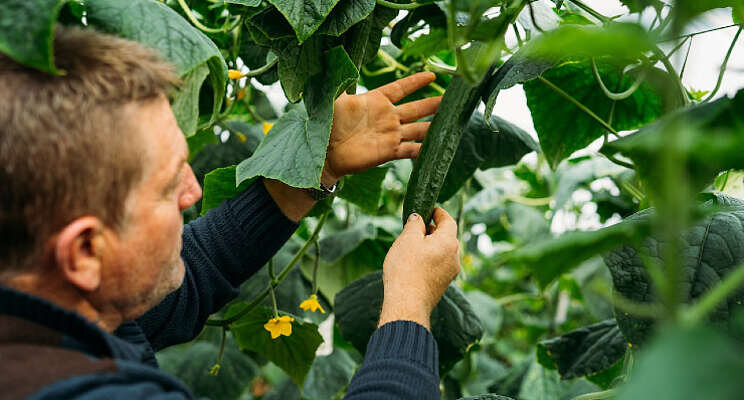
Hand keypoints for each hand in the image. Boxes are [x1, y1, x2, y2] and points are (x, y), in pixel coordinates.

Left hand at [322, 72, 441, 184]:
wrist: (325, 152)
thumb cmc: (327, 124)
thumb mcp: (335, 99)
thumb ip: (342, 82)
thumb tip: (339, 61)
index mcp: (376, 100)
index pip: (400, 87)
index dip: (415, 82)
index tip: (432, 75)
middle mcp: (387, 116)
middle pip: (416, 108)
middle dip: (433, 104)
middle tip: (451, 98)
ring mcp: (390, 134)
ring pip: (418, 128)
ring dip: (434, 126)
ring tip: (453, 122)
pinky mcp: (389, 151)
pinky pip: (411, 150)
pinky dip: (423, 149)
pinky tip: (437, 148)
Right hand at [378, 207, 460, 329]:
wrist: (407, 304)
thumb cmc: (406, 269)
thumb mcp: (407, 239)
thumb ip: (415, 224)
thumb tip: (418, 218)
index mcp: (449, 242)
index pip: (448, 221)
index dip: (439, 212)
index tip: (430, 209)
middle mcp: (454, 257)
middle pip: (446, 237)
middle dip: (432, 230)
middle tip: (416, 227)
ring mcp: (450, 273)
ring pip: (442, 252)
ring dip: (430, 246)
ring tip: (412, 246)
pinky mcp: (442, 285)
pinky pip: (438, 266)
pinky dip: (429, 260)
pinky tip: (413, 263)